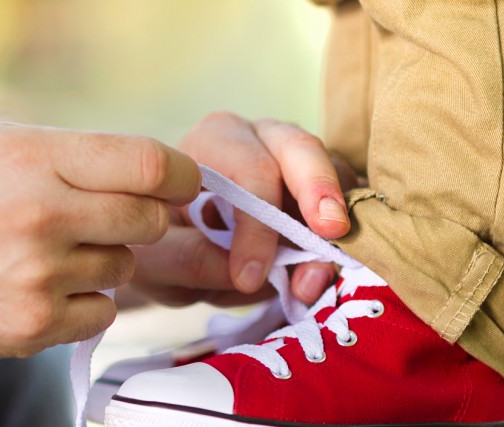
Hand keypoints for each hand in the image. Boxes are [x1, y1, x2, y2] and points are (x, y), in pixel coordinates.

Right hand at [0, 122, 199, 360]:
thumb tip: (155, 175)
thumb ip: (72, 155)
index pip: (150, 165)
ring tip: (44, 253)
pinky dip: (82, 303)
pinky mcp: (31, 325)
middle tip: (101, 220)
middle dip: (138, 219)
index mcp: (34, 157)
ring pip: (123, 268)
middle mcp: (40, 214)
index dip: (181, 177)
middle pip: (149, 221)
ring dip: (100, 261)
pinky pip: (101, 313)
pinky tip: (38, 287)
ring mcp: (37, 275)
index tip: (181, 185)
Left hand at [129, 112, 357, 306]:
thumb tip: (248, 274)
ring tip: (316, 280)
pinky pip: (348, 205)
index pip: (249, 171)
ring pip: (334, 178)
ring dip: (334, 231)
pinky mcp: (324, 191)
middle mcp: (262, 138)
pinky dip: (346, 239)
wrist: (172, 245)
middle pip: (302, 149)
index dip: (257, 226)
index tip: (248, 278)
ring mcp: (299, 162)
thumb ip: (189, 260)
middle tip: (331, 234)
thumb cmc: (160, 240)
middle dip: (319, 190)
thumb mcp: (155, 257)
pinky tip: (331, 272)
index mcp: (214, 140)